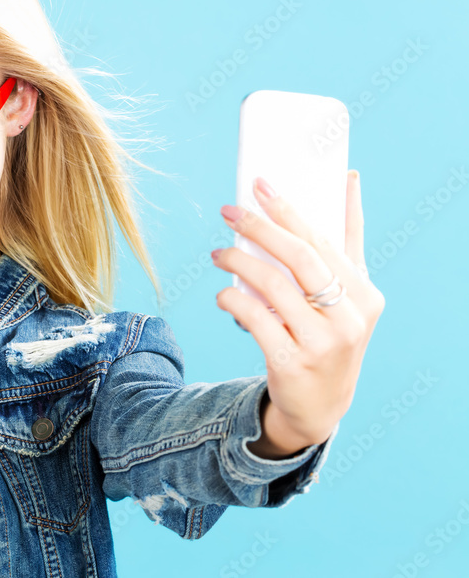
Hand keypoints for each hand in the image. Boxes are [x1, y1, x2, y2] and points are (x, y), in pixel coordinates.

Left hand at [210, 170, 385, 456]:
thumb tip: (348, 179)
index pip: (323, 240)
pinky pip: (255, 319)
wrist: (319, 404)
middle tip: (229, 211)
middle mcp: (349, 318)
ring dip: (238, 262)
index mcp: (365, 294)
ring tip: (218, 253)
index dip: (289, 210)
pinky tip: (223, 294)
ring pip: (272, 286)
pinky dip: (233, 299)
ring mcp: (322, 343)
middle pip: (299, 257)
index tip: (260, 184)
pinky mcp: (291, 363)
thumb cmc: (330, 334)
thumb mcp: (348, 294)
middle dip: (259, 228)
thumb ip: (347, 241)